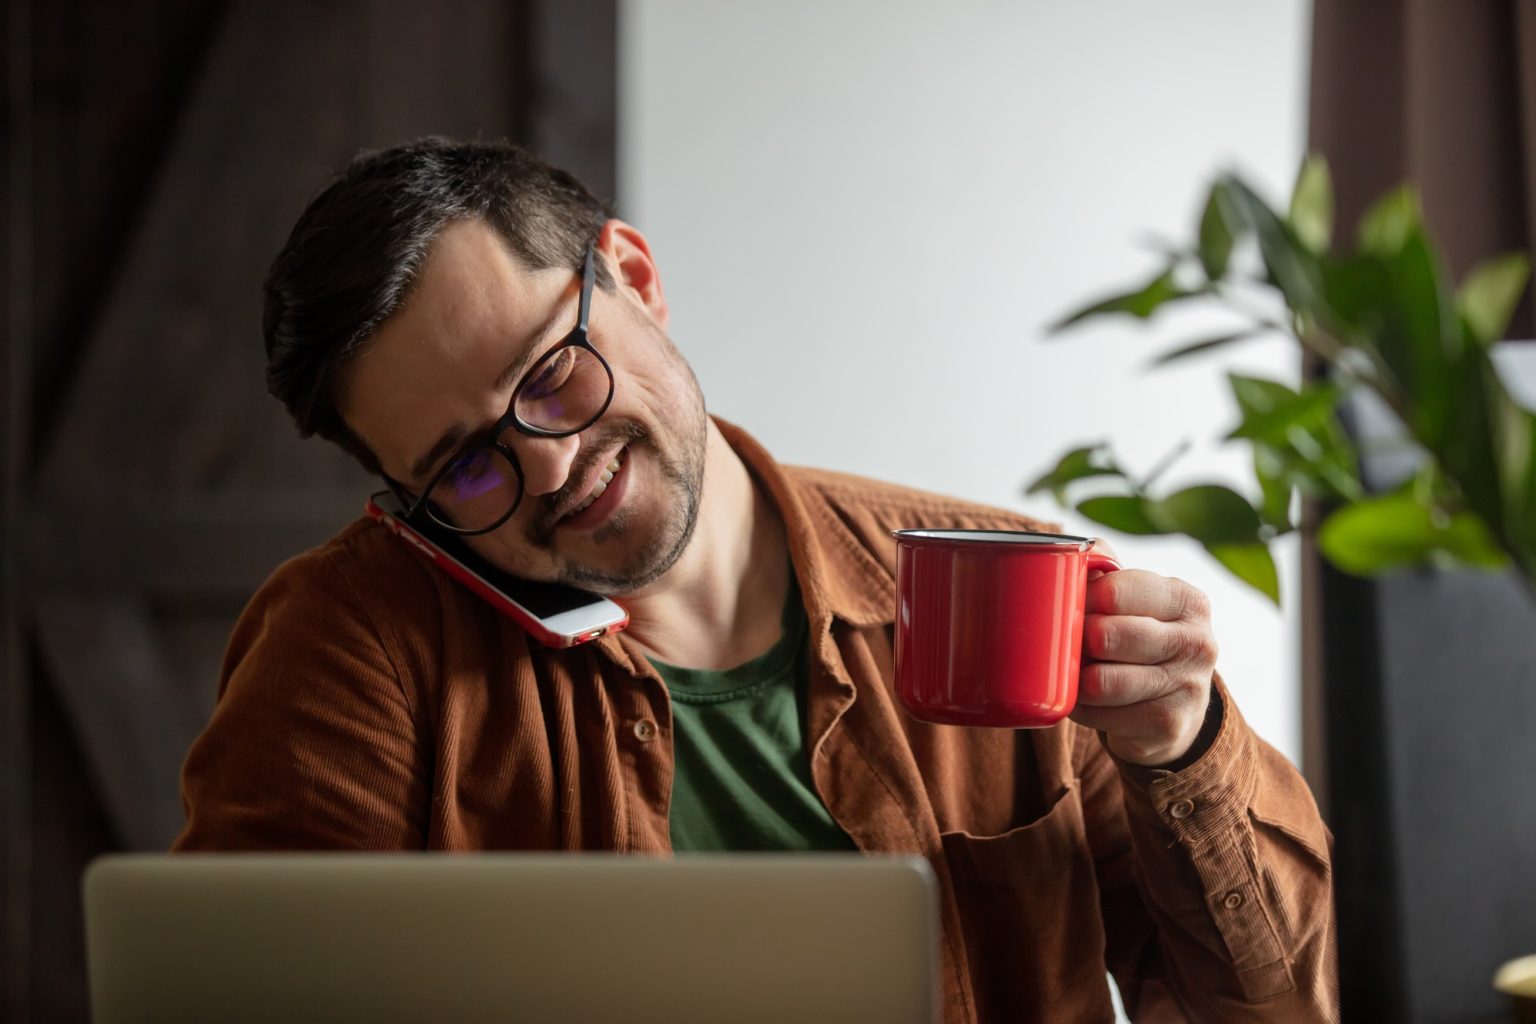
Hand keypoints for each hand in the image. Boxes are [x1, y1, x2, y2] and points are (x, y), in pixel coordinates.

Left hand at [1070, 544, 1218, 766]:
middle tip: (1071, 644)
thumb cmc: (1141, 639)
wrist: (1175, 706)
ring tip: (1075, 672)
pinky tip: (1087, 701)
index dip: (1082, 599)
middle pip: (1107, 636)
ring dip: (1076, 680)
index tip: (1073, 607)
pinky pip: (1103, 716)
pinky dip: (1083, 710)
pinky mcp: (1171, 725)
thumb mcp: (1135, 601)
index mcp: (1186, 599)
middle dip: (1077, 641)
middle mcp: (1197, 641)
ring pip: (1102, 682)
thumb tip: (1075, 552)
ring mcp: (1189, 686)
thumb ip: (1106, 569)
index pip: (1116, 590)